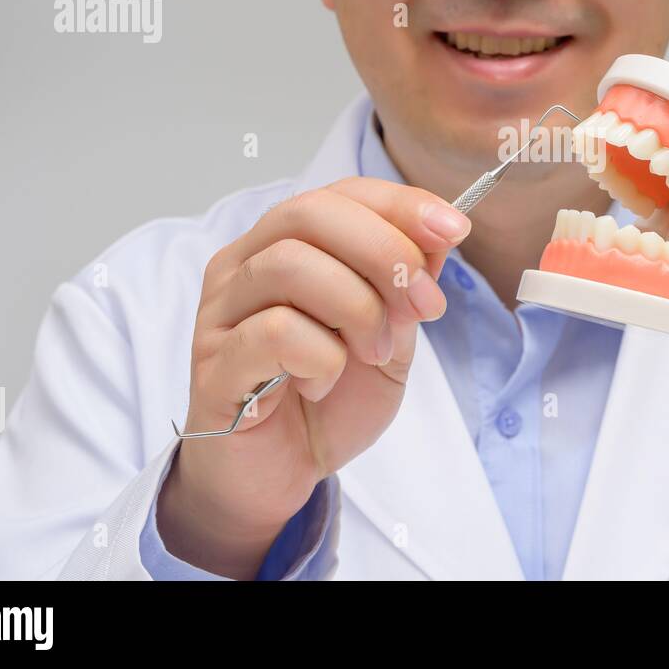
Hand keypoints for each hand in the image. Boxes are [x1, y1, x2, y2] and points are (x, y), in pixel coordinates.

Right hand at [158, 177, 470, 578]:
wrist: (281, 476)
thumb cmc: (327, 398)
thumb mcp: (389, 334)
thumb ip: (405, 286)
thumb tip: (439, 236)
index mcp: (284, 244)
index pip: (340, 193)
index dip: (400, 204)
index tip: (455, 230)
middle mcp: (243, 265)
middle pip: (309, 214)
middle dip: (385, 252)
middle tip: (423, 306)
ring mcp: (221, 312)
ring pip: (290, 265)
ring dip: (357, 309)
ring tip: (373, 353)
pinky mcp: (214, 365)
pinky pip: (274, 332)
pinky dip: (320, 358)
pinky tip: (320, 384)